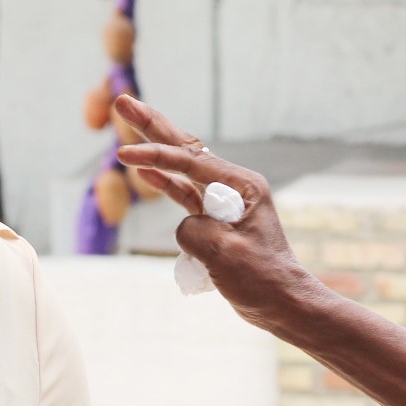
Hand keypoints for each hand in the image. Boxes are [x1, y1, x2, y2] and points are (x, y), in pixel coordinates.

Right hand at [112, 95, 319, 329]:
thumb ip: (194, 231)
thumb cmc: (261, 279)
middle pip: (186, 148)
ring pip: (182, 168)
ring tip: (128, 121)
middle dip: (152, 126)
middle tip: (123, 101)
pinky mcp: (215, 220)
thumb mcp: (223, 254)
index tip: (124, 155)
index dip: (156, 156)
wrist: (282, 305)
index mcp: (244, 186)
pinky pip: (184, 194)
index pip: (192, 162)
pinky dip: (164, 181)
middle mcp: (235, 186)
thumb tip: (185, 226)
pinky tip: (145, 170)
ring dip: (154, 148)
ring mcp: (224, 202)